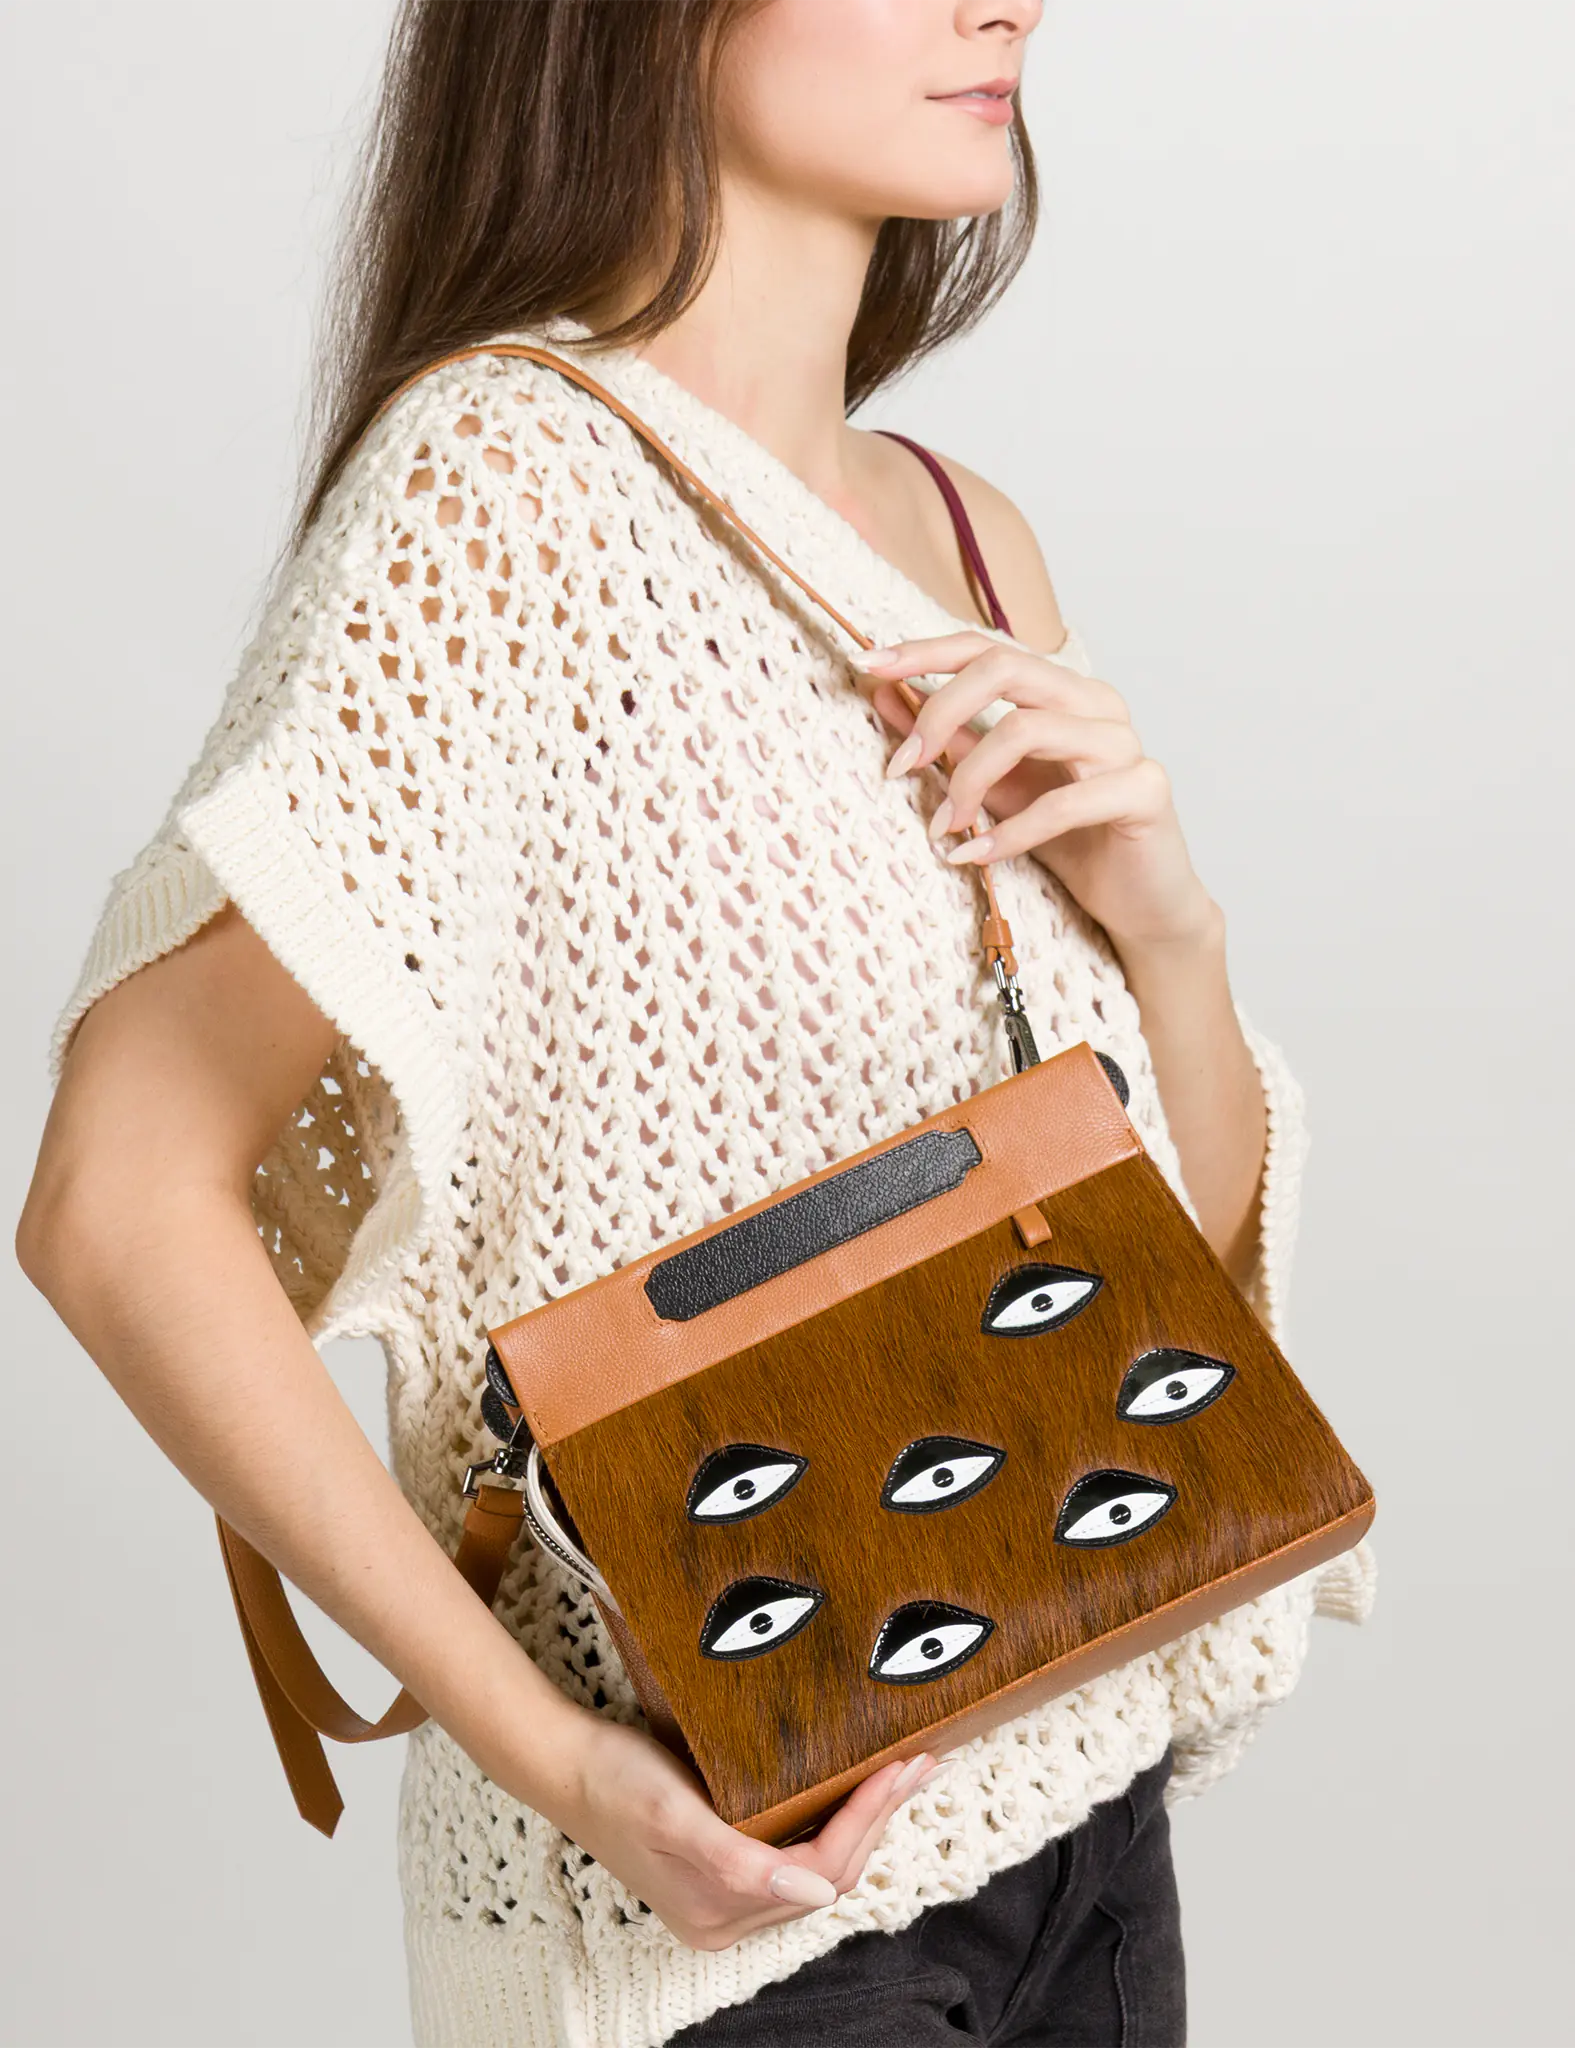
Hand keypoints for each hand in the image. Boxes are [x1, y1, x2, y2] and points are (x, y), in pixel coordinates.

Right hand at [539, 1709, 942, 1950]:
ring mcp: (725, 1895)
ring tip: (902, 1773)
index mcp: (717, 1914)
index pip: (820, 1873)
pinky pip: (796, 1852)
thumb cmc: (615, 1782)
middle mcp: (726, 1917)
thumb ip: (739, 1863)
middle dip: (879, 1818)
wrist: (566, 1763)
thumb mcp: (674, 1815)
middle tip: (920, 1763)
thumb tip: (815, 1898)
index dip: (867, 1820)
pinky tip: (853, 1789)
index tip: (901, 1767)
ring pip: (818, 1865)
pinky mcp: (722, 1866)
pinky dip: (833, 1819)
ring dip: (863, 1820)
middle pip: (828, 1874)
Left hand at [861, 633, 1219, 956]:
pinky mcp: (1144, 790)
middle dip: (939, 713)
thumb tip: (883, 694)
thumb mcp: (993, 787)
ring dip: (968, 781)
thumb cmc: (1070, 840)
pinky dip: (1009, 833)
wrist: (1139, 901)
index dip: (924, 652)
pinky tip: (976, 858)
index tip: (867, 665)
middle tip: (901, 766)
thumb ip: (948, 742)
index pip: (987, 648)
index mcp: (1062, 691)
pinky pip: (1062, 803)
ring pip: (1026, 729)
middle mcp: (1096, 702)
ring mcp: (1124, 742)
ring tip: (944, 829)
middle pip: (1004, 668)